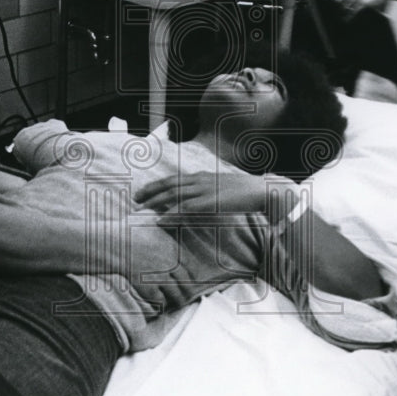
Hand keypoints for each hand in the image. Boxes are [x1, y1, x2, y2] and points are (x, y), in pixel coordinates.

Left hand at [136, 170, 296, 215]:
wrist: (262, 191)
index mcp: (203, 176)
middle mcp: (201, 180)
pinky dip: (171, 213)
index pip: (175, 179)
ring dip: (156, 202)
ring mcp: (205, 190)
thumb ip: (208, 193)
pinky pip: (186, 208)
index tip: (144, 191)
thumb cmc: (244, 193)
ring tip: (142, 209)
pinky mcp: (211, 201)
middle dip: (151, 191)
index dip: (157, 184)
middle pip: (170, 184)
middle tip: (135, 199)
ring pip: (174, 195)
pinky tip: (161, 219)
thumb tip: (197, 202)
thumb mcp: (222, 190)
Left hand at [337, 0, 393, 14]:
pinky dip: (349, 16)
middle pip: (340, 1)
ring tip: (342, 17)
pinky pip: (353, 11)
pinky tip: (347, 19)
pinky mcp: (363, 2)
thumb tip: (339, 0)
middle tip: (338, 13)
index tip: (334, 7)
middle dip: (340, 8)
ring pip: (346, 7)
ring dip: (344, 13)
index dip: (336, 1)